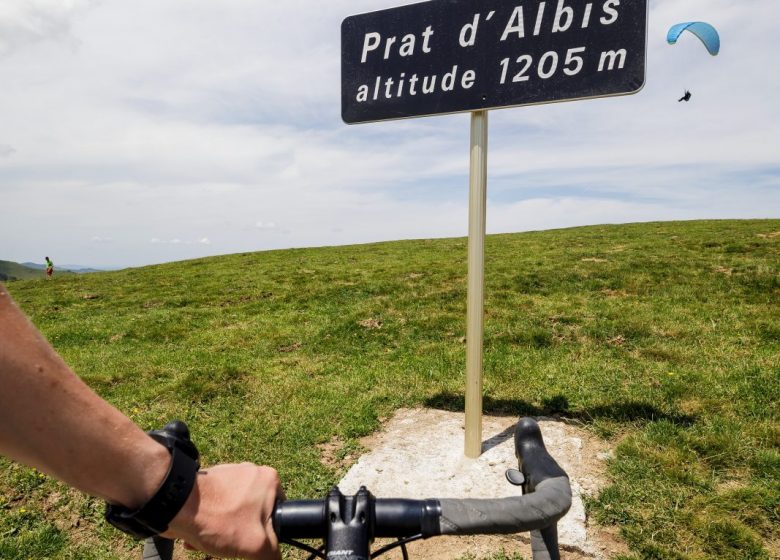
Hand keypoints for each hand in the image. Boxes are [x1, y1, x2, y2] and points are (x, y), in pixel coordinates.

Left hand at [165, 463, 283, 559]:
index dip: (266, 534)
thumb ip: (273, 554)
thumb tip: (274, 558)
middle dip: (237, 536)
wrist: (176, 506)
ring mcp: (227, 474)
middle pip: (252, 515)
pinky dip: (208, 524)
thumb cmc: (220, 520)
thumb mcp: (256, 546)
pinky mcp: (207, 481)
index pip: (279, 513)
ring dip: (221, 533)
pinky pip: (215, 508)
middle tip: (226, 546)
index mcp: (269, 480)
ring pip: (231, 514)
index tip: (251, 543)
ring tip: (207, 542)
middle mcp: (250, 472)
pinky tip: (196, 536)